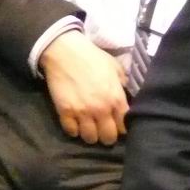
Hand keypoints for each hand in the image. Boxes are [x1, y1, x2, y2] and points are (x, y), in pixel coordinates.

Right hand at [39, 30, 128, 144]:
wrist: (64, 51)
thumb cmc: (92, 57)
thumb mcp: (115, 67)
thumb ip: (122, 84)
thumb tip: (125, 96)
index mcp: (116, 99)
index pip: (124, 127)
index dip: (121, 128)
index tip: (116, 125)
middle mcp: (101, 110)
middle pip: (108, 138)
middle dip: (107, 136)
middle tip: (102, 129)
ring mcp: (82, 112)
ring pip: (90, 139)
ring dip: (90, 135)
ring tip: (88, 127)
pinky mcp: (65, 112)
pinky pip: (71, 132)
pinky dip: (74, 130)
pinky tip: (75, 123)